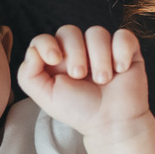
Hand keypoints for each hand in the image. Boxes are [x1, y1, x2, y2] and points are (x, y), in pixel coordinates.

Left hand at [18, 24, 153, 139]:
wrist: (111, 122)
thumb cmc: (79, 110)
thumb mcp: (46, 97)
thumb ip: (28, 75)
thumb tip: (33, 51)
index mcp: (56, 59)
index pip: (44, 38)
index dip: (47, 44)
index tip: (55, 60)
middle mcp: (78, 50)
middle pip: (69, 31)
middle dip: (75, 53)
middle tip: (80, 76)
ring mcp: (102, 48)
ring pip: (96, 32)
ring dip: (99, 58)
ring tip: (103, 80)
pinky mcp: (126, 50)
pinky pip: (123, 35)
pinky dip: (121, 52)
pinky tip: (120, 70)